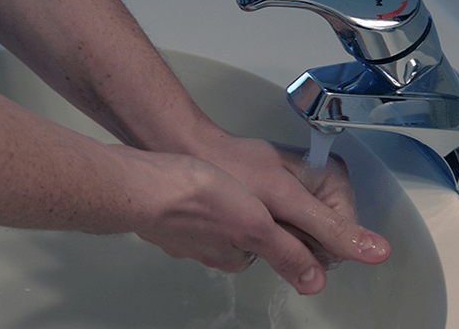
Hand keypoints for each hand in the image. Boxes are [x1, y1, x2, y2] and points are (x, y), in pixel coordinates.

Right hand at [108, 145, 334, 293]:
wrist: (142, 183)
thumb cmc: (196, 200)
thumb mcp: (257, 225)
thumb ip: (289, 252)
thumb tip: (316, 282)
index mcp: (235, 256)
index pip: (272, 246)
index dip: (284, 221)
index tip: (282, 197)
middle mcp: (211, 250)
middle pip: (245, 233)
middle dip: (255, 210)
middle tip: (256, 182)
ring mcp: (188, 233)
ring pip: (220, 218)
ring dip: (226, 199)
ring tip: (228, 176)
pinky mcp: (171, 214)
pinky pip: (195, 206)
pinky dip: (201, 192)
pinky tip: (200, 176)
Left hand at [188, 134, 390, 291]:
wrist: (199, 157)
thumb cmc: (234, 167)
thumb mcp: (285, 200)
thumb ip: (328, 229)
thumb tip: (374, 251)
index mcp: (334, 179)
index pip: (345, 238)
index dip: (314, 242)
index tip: (287, 224)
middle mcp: (324, 189)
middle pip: (325, 244)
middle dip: (296, 240)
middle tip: (270, 217)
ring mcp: (304, 201)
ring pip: (305, 245)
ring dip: (281, 239)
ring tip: (261, 214)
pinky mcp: (286, 210)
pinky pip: (287, 239)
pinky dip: (270, 237)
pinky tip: (256, 220)